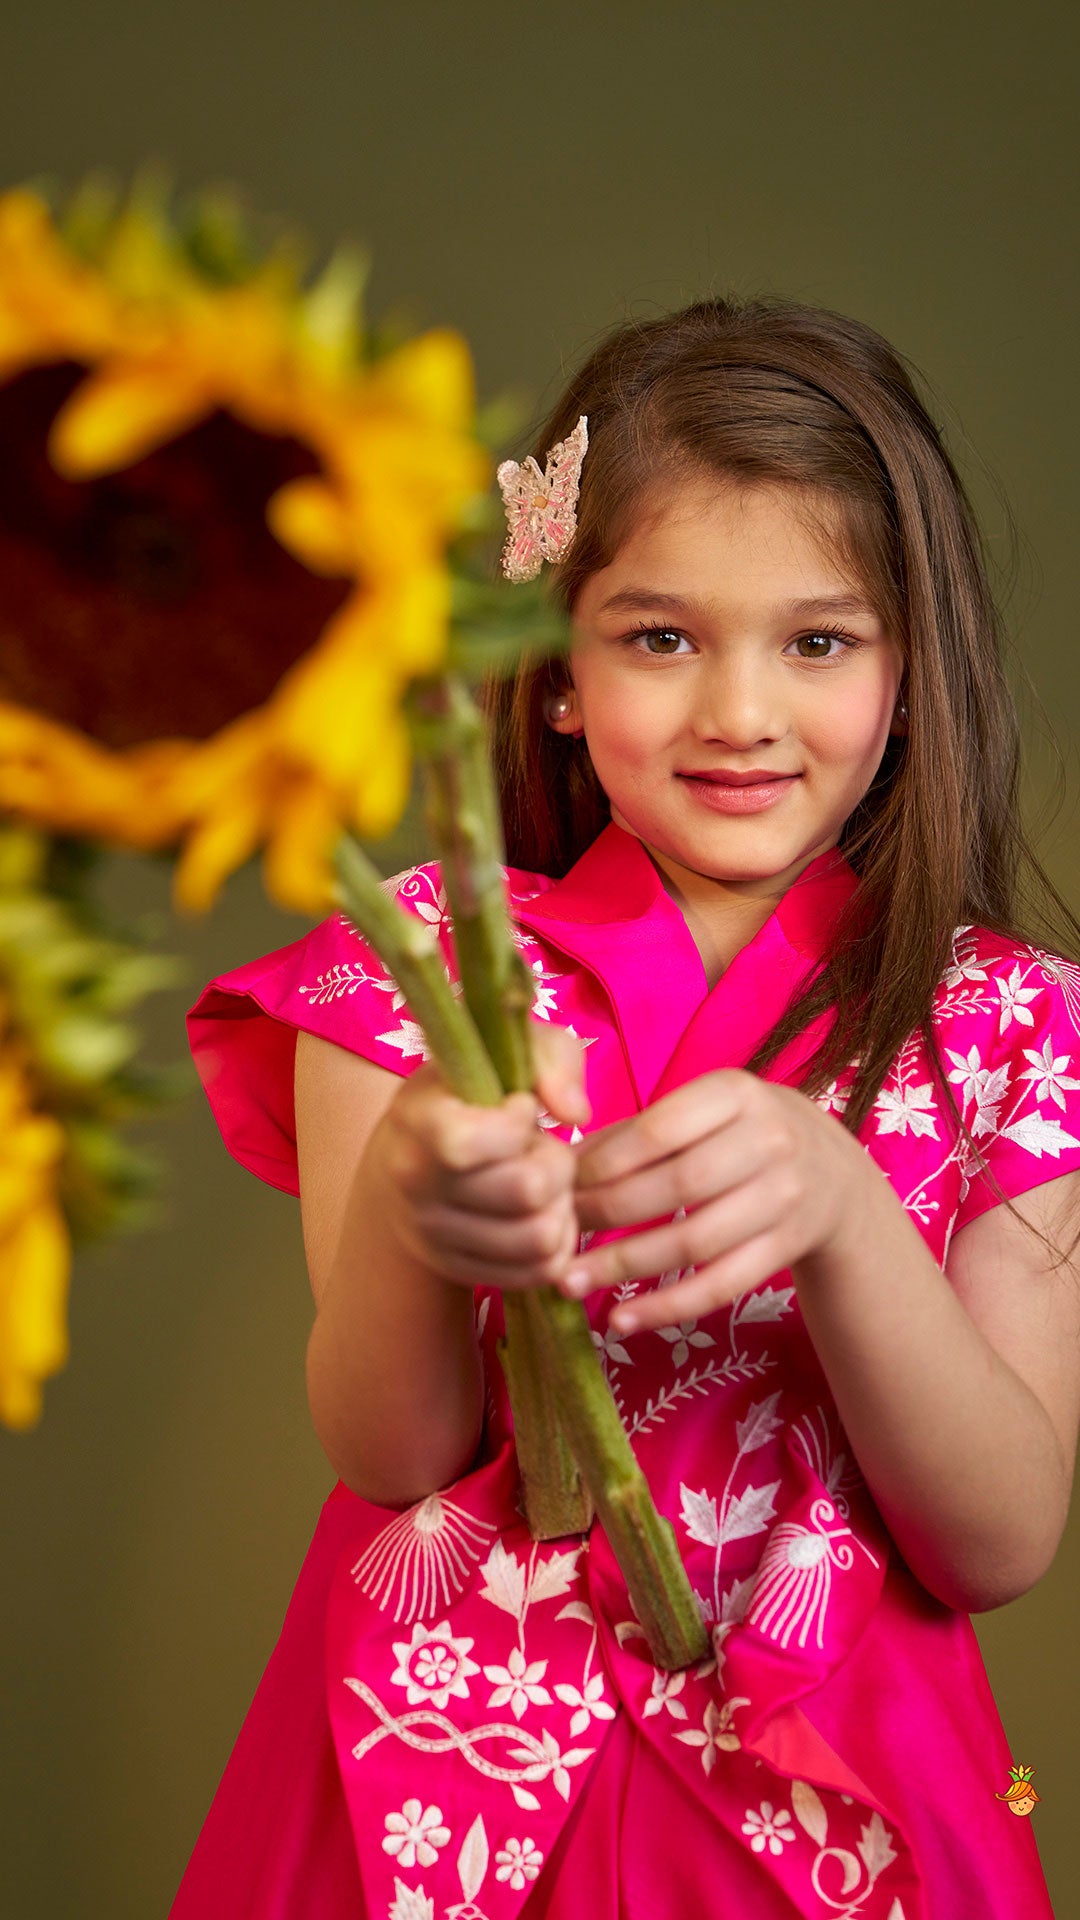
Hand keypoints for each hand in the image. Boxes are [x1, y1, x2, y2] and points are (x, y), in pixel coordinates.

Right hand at [374, 1022, 590, 1292]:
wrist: (409, 1161)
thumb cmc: (467, 1095)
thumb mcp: (503, 1052)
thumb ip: (550, 1059)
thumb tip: (575, 1113)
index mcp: (418, 1122)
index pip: (467, 1142)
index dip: (515, 1123)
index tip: (518, 1108)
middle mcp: (417, 1185)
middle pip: (526, 1190)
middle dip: (556, 1164)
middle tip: (542, 1148)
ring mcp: (435, 1236)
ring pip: (540, 1237)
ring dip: (561, 1207)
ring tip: (545, 1183)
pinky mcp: (461, 1271)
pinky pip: (540, 1271)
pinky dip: (558, 1243)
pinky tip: (543, 1213)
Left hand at [563, 1069, 866, 1332]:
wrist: (830, 1172)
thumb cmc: (737, 1133)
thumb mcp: (701, 1111)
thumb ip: (634, 1133)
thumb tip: (558, 1162)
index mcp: (737, 1092)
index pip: (660, 1130)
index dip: (603, 1163)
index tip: (561, 1187)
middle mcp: (769, 1141)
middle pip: (676, 1187)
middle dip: (606, 1214)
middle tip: (557, 1234)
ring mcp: (784, 1198)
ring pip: (695, 1242)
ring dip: (625, 1266)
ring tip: (569, 1282)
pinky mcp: (787, 1248)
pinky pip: (721, 1285)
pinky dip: (666, 1307)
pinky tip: (620, 1319)